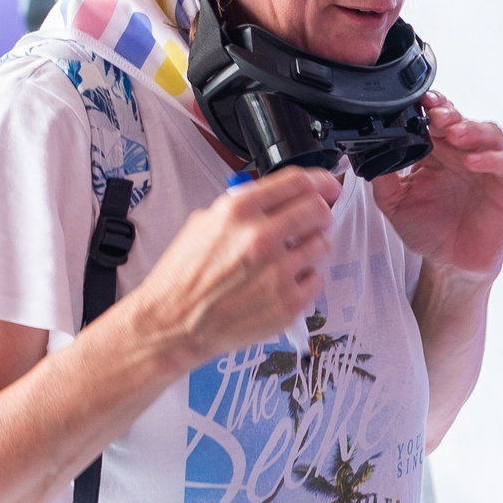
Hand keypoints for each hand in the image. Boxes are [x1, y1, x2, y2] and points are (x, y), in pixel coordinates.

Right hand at [111, 166, 338, 363]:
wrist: (174, 323)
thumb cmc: (183, 278)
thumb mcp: (203, 224)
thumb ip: (243, 208)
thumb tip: (275, 198)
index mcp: (238, 212)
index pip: (297, 182)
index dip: (320, 180)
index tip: (328, 185)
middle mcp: (261, 237)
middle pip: (317, 209)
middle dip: (320, 212)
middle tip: (316, 221)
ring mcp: (278, 271)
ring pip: (322, 244)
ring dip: (311, 247)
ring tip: (289, 258)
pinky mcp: (288, 302)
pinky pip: (317, 279)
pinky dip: (305, 279)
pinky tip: (282, 283)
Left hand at [371, 94, 502, 279]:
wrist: (449, 262)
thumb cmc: (428, 228)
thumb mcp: (394, 202)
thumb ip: (383, 176)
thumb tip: (369, 152)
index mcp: (439, 151)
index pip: (439, 117)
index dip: (432, 105)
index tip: (418, 102)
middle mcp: (464, 153)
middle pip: (464, 119)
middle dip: (449, 113)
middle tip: (434, 115)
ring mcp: (488, 168)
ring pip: (490, 134)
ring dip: (473, 129)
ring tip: (454, 132)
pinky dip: (491, 159)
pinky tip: (473, 162)